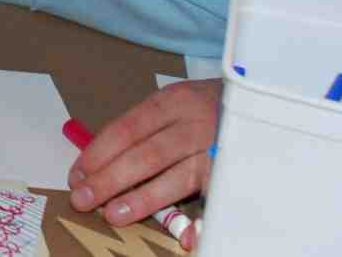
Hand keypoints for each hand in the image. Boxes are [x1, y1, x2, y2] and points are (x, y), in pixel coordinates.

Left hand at [68, 79, 220, 249]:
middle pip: (145, 154)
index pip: (126, 129)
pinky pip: (214, 199)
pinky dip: (201, 221)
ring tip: (114, 214)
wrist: (265, 103)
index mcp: (172, 102)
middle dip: (109, 179)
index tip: (77, 174)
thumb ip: (143, 129)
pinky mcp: (236, 173)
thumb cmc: (207, 108)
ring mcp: (218, 149)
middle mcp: (195, 123)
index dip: (98, 153)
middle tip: (82, 198)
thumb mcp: (175, 105)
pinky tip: (186, 238)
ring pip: (175, 178)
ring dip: (143, 200)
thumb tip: (100, 162)